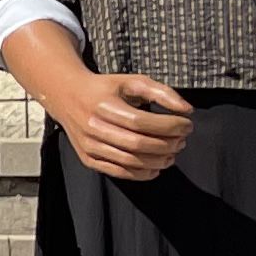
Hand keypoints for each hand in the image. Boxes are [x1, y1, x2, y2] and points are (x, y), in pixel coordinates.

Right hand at [45, 69, 195, 183]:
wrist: (67, 97)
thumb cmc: (105, 89)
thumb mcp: (132, 82)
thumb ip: (162, 92)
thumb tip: (187, 110)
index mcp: (104, 106)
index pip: (143, 122)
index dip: (170, 126)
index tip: (187, 124)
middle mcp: (93, 127)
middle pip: (139, 144)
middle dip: (168, 145)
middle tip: (181, 140)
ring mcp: (89, 146)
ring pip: (131, 161)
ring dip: (159, 161)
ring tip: (172, 153)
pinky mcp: (88, 159)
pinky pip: (119, 172)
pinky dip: (142, 174)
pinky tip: (156, 167)